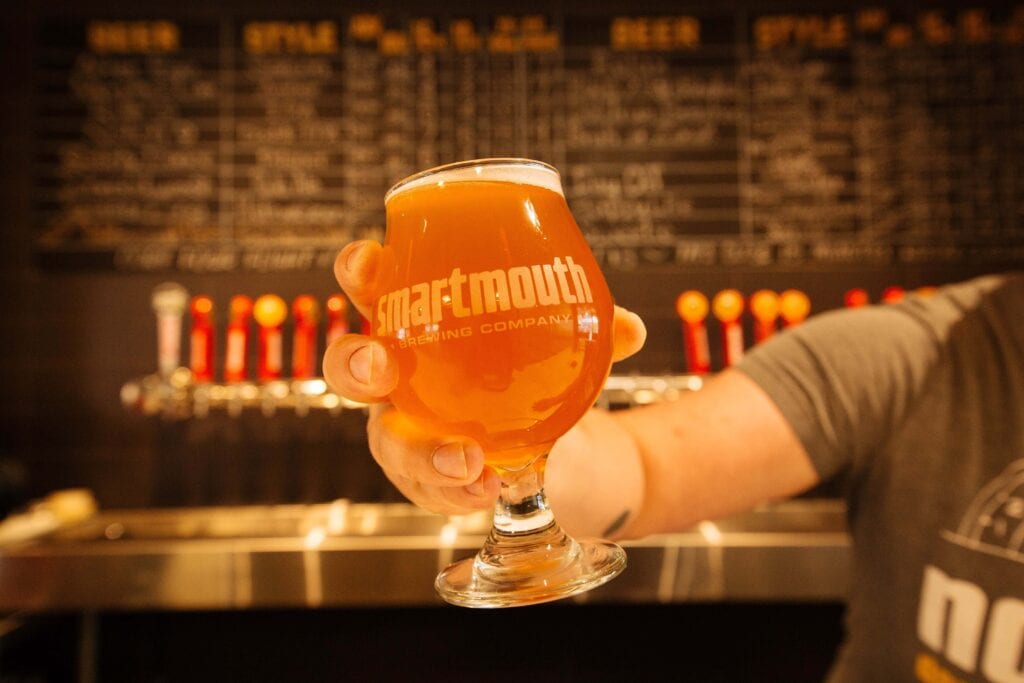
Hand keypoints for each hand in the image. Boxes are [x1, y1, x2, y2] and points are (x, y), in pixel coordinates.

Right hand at [322, 239, 646, 516]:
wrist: (555, 445)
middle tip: (381, 367)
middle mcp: (399, 377)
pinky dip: (457, 492)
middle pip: (348, 368)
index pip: (374, 287)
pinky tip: (486, 491)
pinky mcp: (426, 479)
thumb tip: (627, 328)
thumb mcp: (565, 346)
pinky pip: (427, 489)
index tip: (369, 260)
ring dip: (420, 452)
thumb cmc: (536, 372)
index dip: (359, 271)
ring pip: (386, 442)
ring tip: (465, 461)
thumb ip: (593, 333)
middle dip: (354, 364)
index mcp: (420, 323)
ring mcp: (405, 431)